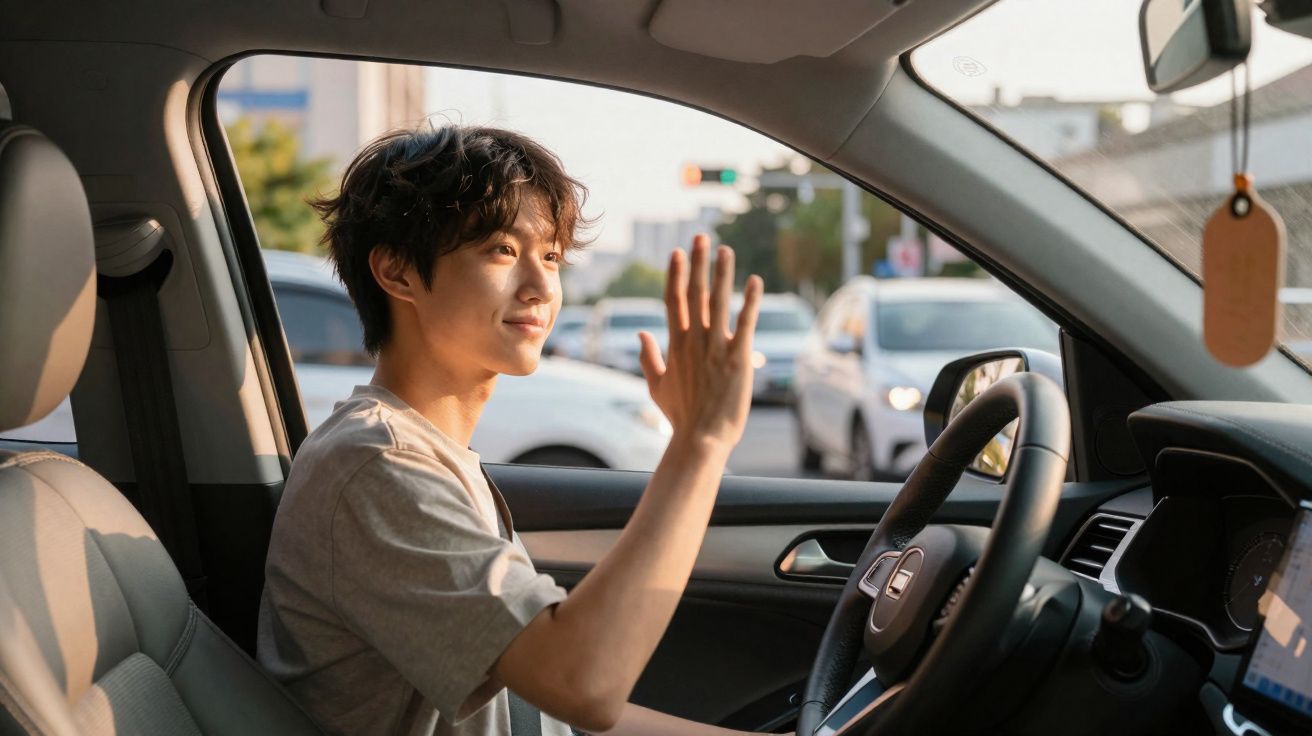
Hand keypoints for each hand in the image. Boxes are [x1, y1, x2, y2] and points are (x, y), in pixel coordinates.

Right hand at [637, 234, 762, 452]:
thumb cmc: (681, 416)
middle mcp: (694, 340)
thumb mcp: (657, 386)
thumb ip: (648, 357)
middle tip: (701, 237)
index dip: (676, 274)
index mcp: (675, 344)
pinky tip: (756, 282)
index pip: (673, 300)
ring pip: (719, 301)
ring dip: (722, 273)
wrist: (701, 440)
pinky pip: (745, 323)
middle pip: (695, 292)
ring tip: (725, 250)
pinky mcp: (738, 358)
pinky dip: (750, 301)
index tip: (677, 253)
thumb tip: (640, 333)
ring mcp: (716, 347)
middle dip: (697, 263)